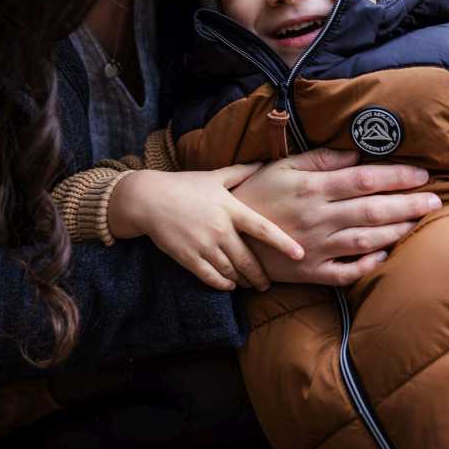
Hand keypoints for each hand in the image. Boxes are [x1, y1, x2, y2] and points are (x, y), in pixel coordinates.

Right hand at [108, 165, 303, 291]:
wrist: (148, 199)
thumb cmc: (184, 185)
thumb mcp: (214, 176)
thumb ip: (241, 172)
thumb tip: (263, 162)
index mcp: (230, 208)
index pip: (263, 228)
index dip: (283, 243)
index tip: (300, 254)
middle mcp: (220, 229)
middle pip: (248, 259)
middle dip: (260, 275)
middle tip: (267, 283)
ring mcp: (203, 245)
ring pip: (231, 271)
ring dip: (243, 281)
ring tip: (250, 284)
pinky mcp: (188, 258)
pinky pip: (211, 278)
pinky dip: (223, 285)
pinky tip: (229, 285)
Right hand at [231, 148, 438, 285]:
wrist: (229, 234)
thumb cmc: (258, 193)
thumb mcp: (284, 167)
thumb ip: (321, 159)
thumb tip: (356, 154)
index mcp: (313, 188)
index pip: (364, 179)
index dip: (396, 177)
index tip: (421, 175)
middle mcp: (318, 217)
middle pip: (372, 210)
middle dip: (407, 205)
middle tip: (435, 201)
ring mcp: (316, 247)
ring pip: (365, 240)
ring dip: (395, 232)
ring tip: (417, 223)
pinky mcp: (311, 273)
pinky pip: (345, 272)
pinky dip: (367, 265)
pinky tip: (385, 255)